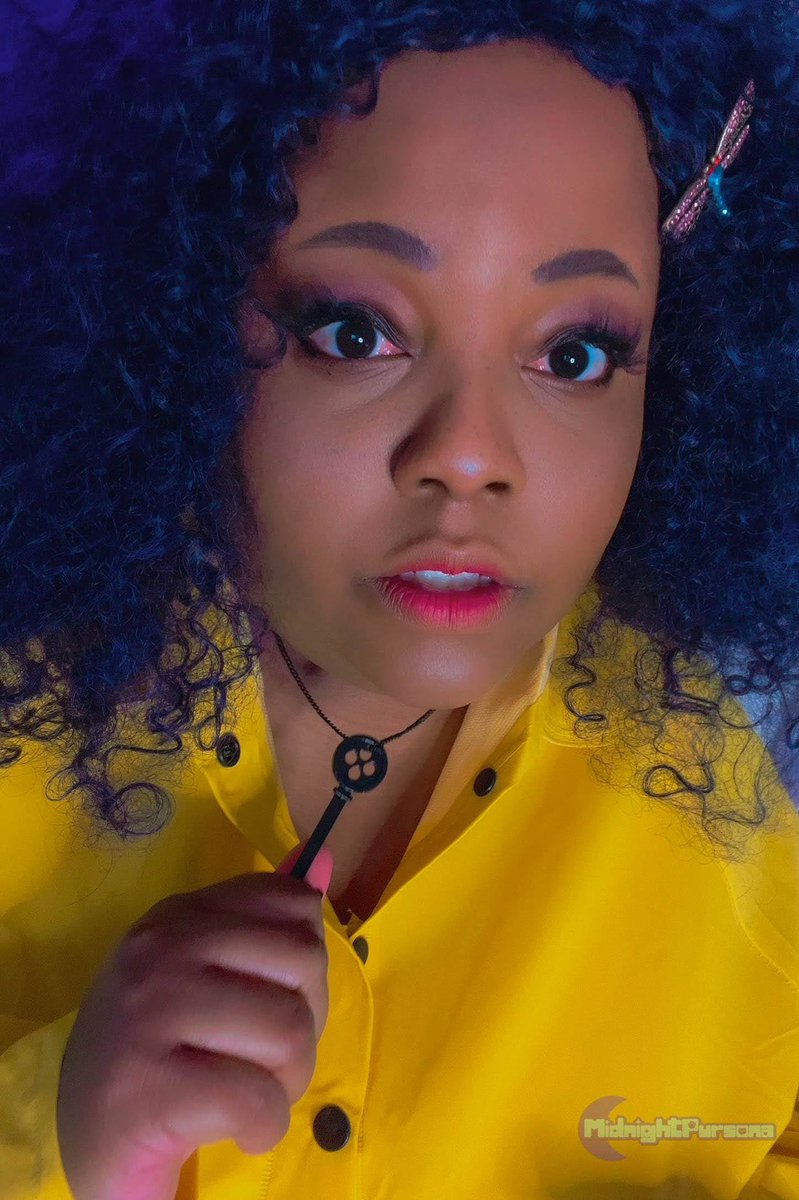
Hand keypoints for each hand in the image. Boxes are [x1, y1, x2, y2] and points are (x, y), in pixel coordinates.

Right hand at [56, 845, 333, 1199]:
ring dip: (287, 1082)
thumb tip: (323, 857)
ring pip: (290, 1031)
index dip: (304, 965)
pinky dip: (264, 1128)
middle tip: (261, 1058)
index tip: (268, 1001)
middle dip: (305, 1023)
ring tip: (246, 1095)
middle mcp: (162, 949)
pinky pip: (259, 1100)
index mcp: (179, 915)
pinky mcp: (148, 1089)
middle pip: (304, 960)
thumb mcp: (206, 973)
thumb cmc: (156, 1053)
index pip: (291, 902)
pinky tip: (235, 1129)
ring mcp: (150, 1014)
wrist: (85, 1144)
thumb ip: (264, 919)